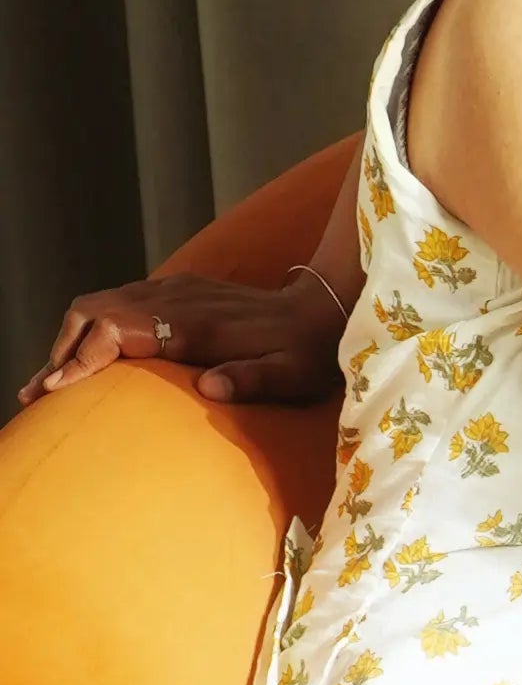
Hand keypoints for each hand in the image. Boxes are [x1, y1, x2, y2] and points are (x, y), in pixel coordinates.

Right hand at [20, 267, 347, 411]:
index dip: (82, 360)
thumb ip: (251, 380)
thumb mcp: (289, 375)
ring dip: (70, 340)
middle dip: (61, 351)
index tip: (54, 390)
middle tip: (38, 395)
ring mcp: (172, 289)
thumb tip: (210, 388)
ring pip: (100, 304)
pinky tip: (85, 359)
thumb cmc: (305, 353)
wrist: (322, 310)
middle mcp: (175, 298)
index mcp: (194, 322)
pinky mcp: (176, 290)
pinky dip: (92, 329)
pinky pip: (118, 303)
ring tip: (51, 383)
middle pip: (93, 312)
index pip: (117, 331)